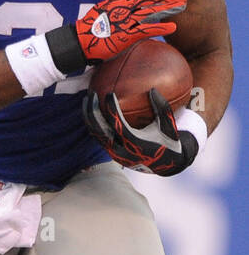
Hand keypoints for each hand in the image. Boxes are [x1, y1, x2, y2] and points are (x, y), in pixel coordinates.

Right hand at [48, 0, 186, 72]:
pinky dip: (160, 28)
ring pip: (149, 12)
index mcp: (116, 1)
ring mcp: (123, 21)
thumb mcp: (105, 8)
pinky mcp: (124, 35)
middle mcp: (120, 9)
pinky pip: (145, 30)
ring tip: (182, 6)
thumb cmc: (91, 28)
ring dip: (167, 8)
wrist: (79, 43)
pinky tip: (172, 26)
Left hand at [83, 88, 200, 175]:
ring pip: (94, 132)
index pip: (117, 123)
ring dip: (88, 116)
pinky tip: (91, 110)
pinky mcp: (109, 152)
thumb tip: (153, 89)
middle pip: (99, 128)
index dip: (111, 108)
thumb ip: (162, 108)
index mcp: (134, 142)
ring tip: (87, 99)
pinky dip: (92, 123)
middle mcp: (120, 148)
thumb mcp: (168, 125)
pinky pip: (97, 136)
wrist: (164, 164)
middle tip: (91, 94)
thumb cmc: (167, 141)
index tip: (109, 93)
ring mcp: (113, 152)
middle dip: (92, 110)